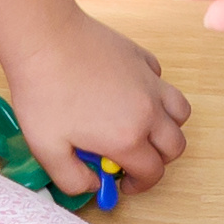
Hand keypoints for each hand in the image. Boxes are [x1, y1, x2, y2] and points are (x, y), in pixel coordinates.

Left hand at [1, 14, 190, 194]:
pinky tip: (128, 93)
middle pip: (174, 146)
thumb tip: (93, 185)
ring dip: (168, 126)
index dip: (139, 185)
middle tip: (134, 160)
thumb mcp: (47, 149)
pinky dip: (155, 93)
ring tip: (143, 128)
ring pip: (180, 112)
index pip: (152, 172)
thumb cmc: (43, 91)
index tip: (124, 183)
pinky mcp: (141, 58)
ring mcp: (148, 81)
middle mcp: (147, 111)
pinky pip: (161, 81)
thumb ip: (72, 179)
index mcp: (127, 138)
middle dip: (159, 160)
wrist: (44, 39)